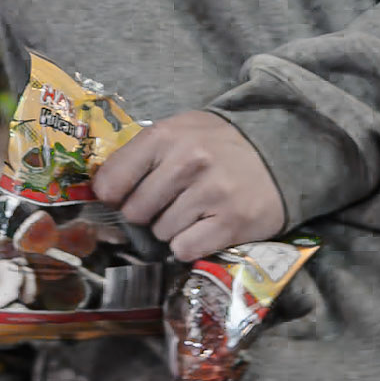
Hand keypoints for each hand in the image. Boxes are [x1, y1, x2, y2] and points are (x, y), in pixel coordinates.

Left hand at [91, 110, 284, 262]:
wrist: (279, 150)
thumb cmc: (218, 144)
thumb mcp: (179, 131)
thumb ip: (141, 155)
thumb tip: (101, 189)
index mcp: (166, 136)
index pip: (112, 181)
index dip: (113, 195)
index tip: (123, 196)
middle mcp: (187, 162)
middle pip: (135, 212)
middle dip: (147, 212)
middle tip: (170, 201)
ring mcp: (211, 193)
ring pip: (161, 233)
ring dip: (172, 228)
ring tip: (196, 209)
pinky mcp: (231, 222)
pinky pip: (185, 249)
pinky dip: (191, 244)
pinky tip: (207, 226)